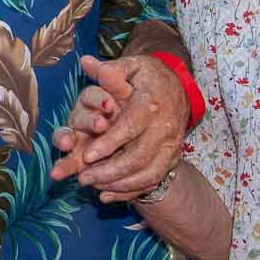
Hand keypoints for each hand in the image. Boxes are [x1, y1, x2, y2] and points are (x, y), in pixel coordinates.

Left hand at [48, 55, 182, 196]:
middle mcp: (165, 128)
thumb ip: (109, 70)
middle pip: (138, 156)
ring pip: (147, 173)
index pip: (130, 127)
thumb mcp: (130, 66)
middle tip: (83, 177)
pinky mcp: (171, 158)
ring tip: (93, 186)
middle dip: (109, 171)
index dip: (109, 143)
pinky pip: (153, 180)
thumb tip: (87, 63)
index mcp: (151, 104)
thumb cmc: (146, 77)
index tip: (87, 156)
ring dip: (118, 184)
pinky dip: (131, 192)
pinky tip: (108, 196)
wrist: (177, 87)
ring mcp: (171, 146)